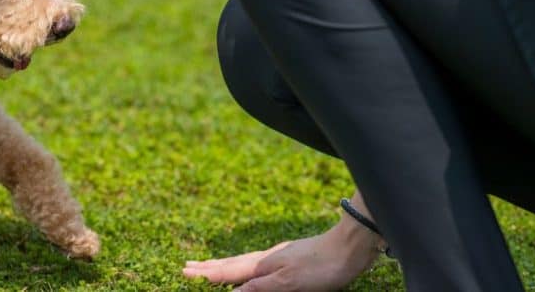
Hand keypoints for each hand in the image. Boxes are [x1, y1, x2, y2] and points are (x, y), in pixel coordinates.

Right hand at [182, 215, 379, 290]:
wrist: (350, 246)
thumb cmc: (322, 267)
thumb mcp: (290, 283)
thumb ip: (260, 288)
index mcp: (264, 266)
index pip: (229, 273)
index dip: (208, 275)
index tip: (184, 271)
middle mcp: (267, 259)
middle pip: (232, 264)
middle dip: (209, 267)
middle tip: (187, 265)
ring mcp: (278, 256)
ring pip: (243, 262)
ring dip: (223, 265)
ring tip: (209, 265)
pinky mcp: (289, 257)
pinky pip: (256, 262)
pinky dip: (243, 265)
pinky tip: (249, 265)